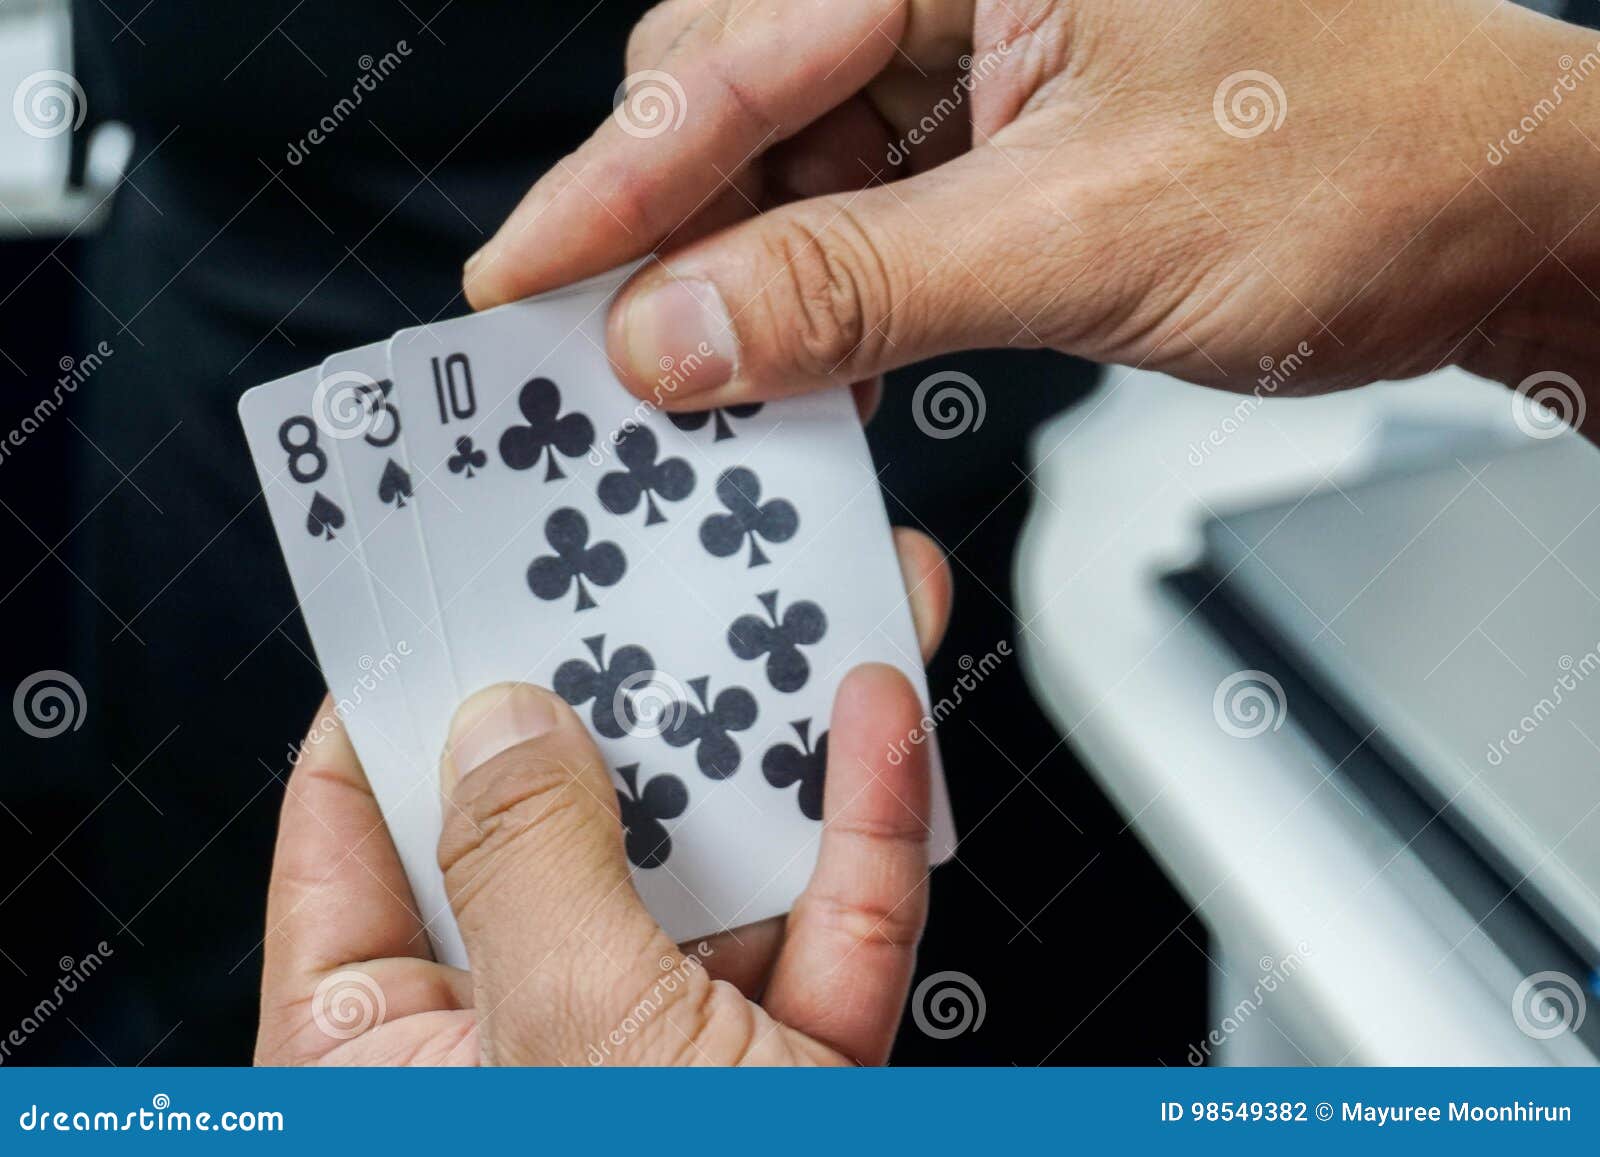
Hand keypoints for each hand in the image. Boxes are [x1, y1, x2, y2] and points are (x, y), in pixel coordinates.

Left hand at [255, 529, 950, 1065]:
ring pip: (714, 864)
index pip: (355, 845)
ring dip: (764, 740)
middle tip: (638, 576)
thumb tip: (498, 727)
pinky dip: (856, 825)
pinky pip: (825, 926)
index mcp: (391, 1057)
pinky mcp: (798, 1068)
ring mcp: (672, 1055)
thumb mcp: (562, 1044)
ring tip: (786, 615)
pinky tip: (867, 722)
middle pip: (560, 828)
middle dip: (619, 699)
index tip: (442, 599)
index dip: (393, 710)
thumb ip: (526, 866)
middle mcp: (527, 1046)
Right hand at [466, 0, 1599, 415]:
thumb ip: (862, 282)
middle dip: (667, 228)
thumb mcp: (1088, 238)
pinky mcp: (998, 135)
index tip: (523, 281)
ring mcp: (981, 53)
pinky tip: (810, 363)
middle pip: (738, 89)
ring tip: (714, 385)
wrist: (1492, 224)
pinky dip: (821, 295)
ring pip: (791, 160)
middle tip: (604, 350)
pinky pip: (861, 207)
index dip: (616, 180)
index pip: (737, 47)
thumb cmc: (1363, 172)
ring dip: (743, 278)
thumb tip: (677, 331)